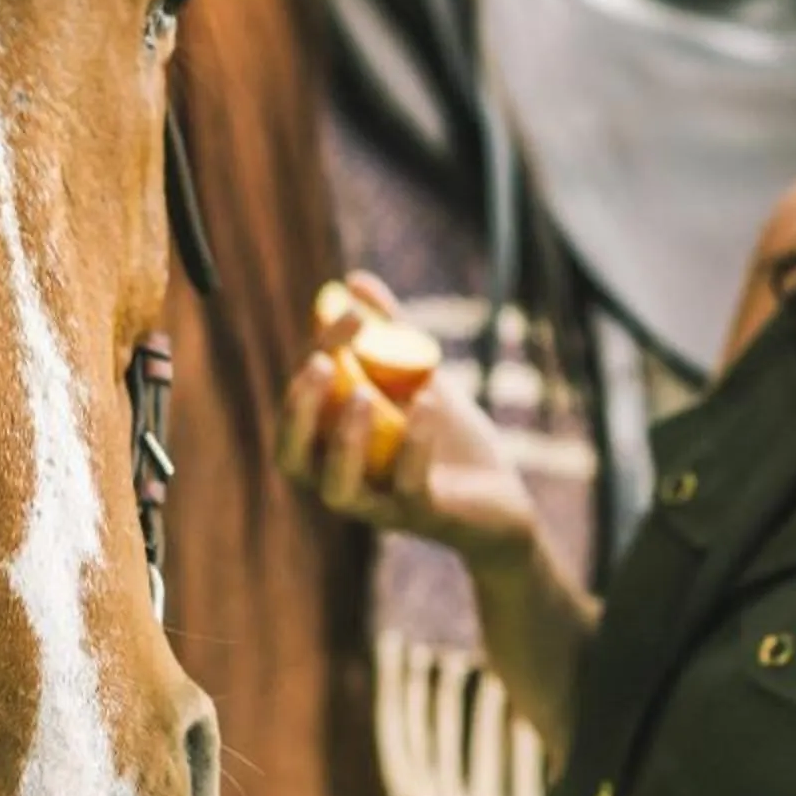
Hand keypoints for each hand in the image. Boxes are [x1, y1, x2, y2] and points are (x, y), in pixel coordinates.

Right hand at [277, 272, 538, 566]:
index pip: (299, 406)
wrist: (502, 496)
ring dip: (345, 441)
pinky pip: (408, 487)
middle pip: (293, 457)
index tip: (347, 312)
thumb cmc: (447, 437)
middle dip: (300, 410)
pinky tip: (428, 401)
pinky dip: (414, 444)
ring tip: (363, 394)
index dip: (312, 357)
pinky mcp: (422, 515)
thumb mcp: (416, 378)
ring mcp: (380, 506)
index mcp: (328, 449)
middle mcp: (340, 482)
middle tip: (322, 363)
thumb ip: (385, 333)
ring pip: (338, 489)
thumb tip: (354, 281)